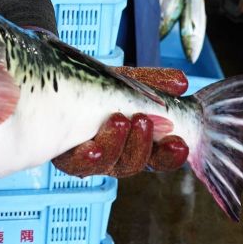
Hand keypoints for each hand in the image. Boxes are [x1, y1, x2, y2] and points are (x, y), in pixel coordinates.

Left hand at [51, 67, 189, 177]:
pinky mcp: (63, 155)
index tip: (180, 143)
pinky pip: (77, 164)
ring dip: (117, 144)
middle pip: (133, 164)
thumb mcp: (126, 81)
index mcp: (135, 141)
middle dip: (142, 145)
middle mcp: (115, 155)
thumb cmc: (98, 84)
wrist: (61, 78)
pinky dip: (88, 158)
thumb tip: (181, 81)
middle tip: (144, 121)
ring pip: (108, 165)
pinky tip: (94, 147)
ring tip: (120, 120)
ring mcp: (90, 157)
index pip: (159, 157)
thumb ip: (152, 83)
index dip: (171, 156)